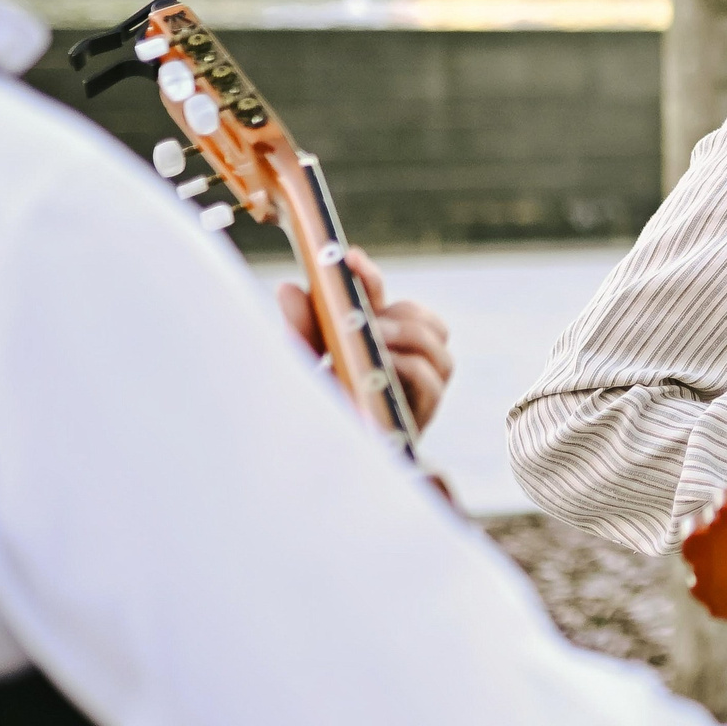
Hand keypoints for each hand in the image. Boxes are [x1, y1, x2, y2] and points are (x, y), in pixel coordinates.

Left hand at [278, 247, 454, 427]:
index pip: (385, 302)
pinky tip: (382, 367)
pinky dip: (409, 366)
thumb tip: (289, 288)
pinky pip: (431, 378)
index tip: (349, 258)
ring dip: (409, 336)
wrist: (314, 467)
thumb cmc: (315, 410)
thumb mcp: (302, 364)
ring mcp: (416, 390)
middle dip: (400, 314)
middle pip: (426, 322)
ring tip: (377, 342)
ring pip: (437, 345)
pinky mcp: (420, 415)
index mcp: (377, 346)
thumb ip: (300, 328)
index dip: (370, 279)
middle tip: (371, 320)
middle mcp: (403, 365)